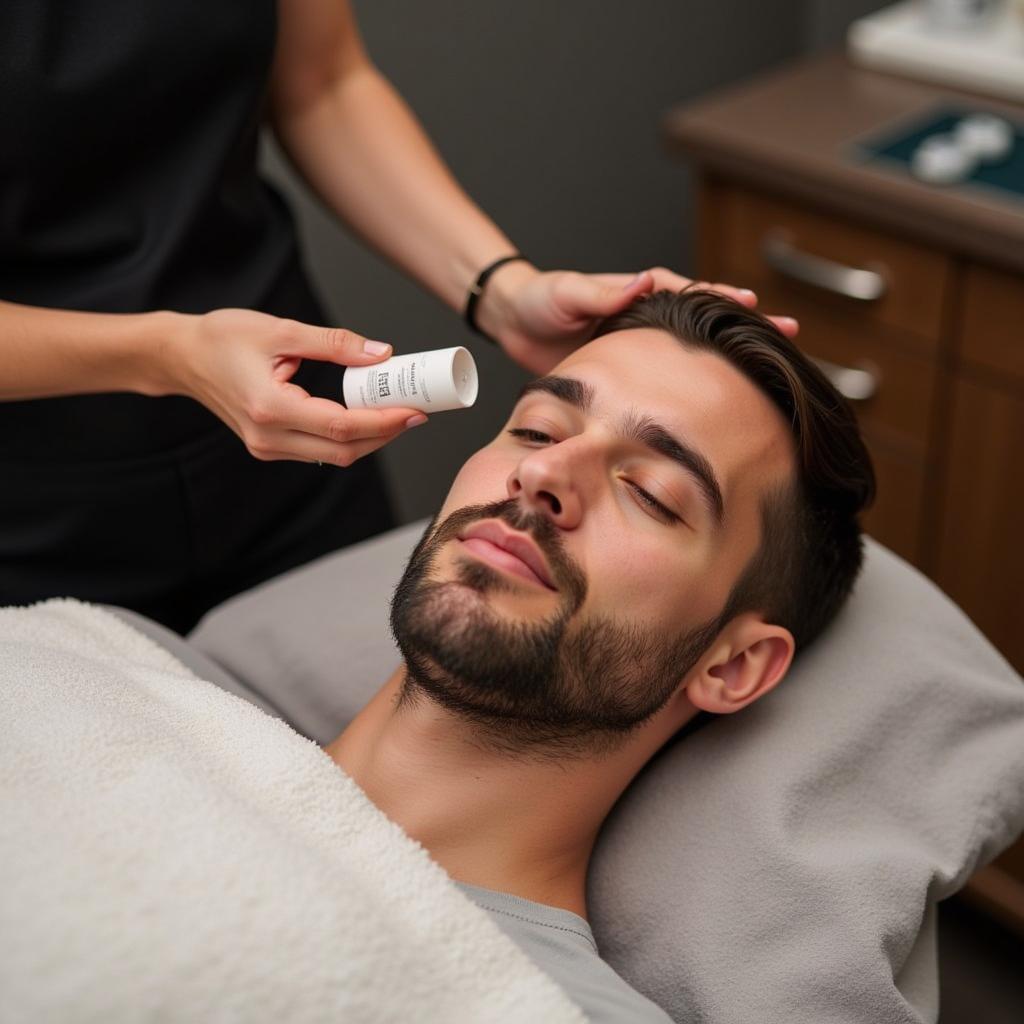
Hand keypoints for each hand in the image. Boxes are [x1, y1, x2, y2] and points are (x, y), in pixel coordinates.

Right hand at [161, 308, 425, 465]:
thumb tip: (382, 353)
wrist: (182, 357)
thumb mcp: (282, 330)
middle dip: (385, 434)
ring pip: (333, 456)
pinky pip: (318, 450)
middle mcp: (269, 438)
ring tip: (396, 411)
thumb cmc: (222, 338)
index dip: (384, 422)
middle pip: (343, 451)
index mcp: (270, 408)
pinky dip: (347, 437)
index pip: (342, 426)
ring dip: (369, 438)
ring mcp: (268, 447)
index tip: (414, 409)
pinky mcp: (269, 446)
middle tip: (414, 410)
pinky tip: (366, 416)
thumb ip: (335, 343)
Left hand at [478, 262, 799, 375]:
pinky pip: (670, 377)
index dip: (723, 301)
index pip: (692, 294)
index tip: (754, 307)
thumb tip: (643, 281)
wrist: (513, 322)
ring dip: (730, 358)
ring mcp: (643, 346)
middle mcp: (650, 317)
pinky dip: (697, 384)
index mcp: (640, 294)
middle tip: (789, 333)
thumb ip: (600, 292)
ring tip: (769, 369)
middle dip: (747, 327)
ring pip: (696, 351)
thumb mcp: (567, 291)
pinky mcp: (630, 371)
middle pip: (708, 322)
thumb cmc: (540, 300)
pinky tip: (719, 399)